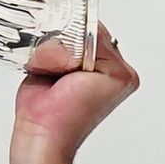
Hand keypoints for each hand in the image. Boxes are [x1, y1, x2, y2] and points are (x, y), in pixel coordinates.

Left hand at [7, 23, 138, 163]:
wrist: (42, 135)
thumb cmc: (42, 110)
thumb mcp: (46, 66)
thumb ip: (57, 45)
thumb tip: (58, 35)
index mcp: (103, 67)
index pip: (86, 30)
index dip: (64, 35)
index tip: (49, 54)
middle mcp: (117, 69)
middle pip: (89, 28)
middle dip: (62, 42)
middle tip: (51, 71)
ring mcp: (122, 73)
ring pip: (89, 34)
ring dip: (62, 51)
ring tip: (55, 77)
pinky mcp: (120, 76)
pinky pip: (90, 44)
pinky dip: (67, 56)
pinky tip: (63, 79)